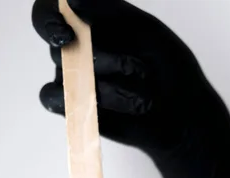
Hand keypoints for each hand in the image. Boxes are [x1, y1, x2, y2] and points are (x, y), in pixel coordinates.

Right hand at [32, 0, 229, 177]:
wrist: (180, 115)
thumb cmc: (166, 67)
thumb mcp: (146, 32)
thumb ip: (111, 13)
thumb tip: (71, 0)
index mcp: (91, 22)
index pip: (51, 10)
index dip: (49, 16)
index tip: (67, 30)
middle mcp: (76, 48)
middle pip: (61, 46)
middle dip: (103, 59)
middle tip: (139, 70)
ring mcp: (73, 78)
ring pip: (68, 76)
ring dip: (109, 89)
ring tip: (143, 101)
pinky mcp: (74, 107)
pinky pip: (54, 99)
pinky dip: (81, 102)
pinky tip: (106, 108)